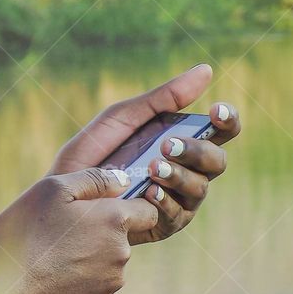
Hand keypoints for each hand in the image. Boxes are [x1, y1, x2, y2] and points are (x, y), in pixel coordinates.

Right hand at [0, 167, 157, 293]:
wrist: (6, 292)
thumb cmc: (26, 233)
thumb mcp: (53, 189)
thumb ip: (94, 180)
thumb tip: (123, 181)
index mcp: (115, 220)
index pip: (148, 209)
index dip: (129, 202)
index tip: (103, 203)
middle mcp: (121, 254)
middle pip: (122, 233)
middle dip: (99, 227)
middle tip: (60, 225)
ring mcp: (109, 283)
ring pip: (106, 258)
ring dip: (87, 251)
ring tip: (50, 249)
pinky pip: (91, 281)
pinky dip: (76, 274)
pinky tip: (49, 270)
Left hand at [47, 64, 240, 244]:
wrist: (64, 189)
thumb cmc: (95, 150)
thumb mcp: (123, 118)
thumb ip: (162, 98)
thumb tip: (206, 70)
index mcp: (184, 141)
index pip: (221, 130)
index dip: (227, 119)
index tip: (214, 111)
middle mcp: (188, 171)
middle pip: (217, 161)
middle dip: (196, 151)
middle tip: (167, 144)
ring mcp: (179, 199)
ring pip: (200, 188)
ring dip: (179, 175)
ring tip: (153, 167)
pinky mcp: (164, 223)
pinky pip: (176, 214)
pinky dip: (164, 200)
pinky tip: (148, 192)